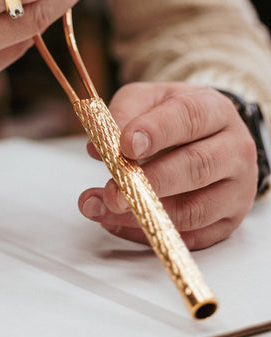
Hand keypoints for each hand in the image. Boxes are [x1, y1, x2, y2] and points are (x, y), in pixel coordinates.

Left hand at [78, 82, 257, 249]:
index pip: (189, 118)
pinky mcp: (229, 220)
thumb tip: (99, 146)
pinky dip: (151, 233)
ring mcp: (237, 188)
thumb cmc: (171, 116)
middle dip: (149, 182)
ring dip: (145, 214)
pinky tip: (118, 224)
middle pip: (197, 166)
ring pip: (195, 209)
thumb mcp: (147, 99)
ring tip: (103, 209)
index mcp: (214, 109)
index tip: (124, 146)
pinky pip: (192, 236)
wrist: (208, 134)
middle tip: (111, 192)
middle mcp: (234, 148)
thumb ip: (123, 113)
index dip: (156, 132)